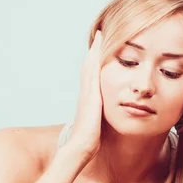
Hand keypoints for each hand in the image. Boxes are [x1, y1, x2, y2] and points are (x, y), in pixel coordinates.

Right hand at [67, 30, 103, 160]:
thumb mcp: (95, 127)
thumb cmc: (88, 142)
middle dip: (95, 51)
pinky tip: (100, 50)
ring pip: (90, 66)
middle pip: (89, 66)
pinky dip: (96, 60)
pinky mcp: (91, 95)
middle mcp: (86, 93)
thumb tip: (100, 123)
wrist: (81, 147)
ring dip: (95, 50)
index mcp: (87, 100)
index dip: (94, 62)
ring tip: (101, 35)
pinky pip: (93, 72)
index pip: (91, 76)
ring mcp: (87, 93)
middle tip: (100, 34)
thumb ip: (97, 120)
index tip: (100, 50)